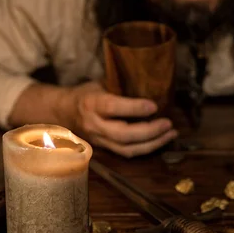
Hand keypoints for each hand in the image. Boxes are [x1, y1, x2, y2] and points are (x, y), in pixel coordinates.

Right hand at [58, 81, 177, 157]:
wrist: (62, 113)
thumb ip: (120, 85)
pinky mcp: (105, 149)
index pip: (113, 107)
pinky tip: (161, 140)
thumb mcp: (100, 83)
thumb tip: (150, 79)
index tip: (154, 105)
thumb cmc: (86, 93)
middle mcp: (95, 124)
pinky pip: (127, 153)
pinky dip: (146, 148)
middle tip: (168, 123)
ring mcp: (99, 140)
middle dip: (150, 131)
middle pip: (123, 134)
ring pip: (127, 149)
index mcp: (92, 103)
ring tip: (171, 134)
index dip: (134, 108)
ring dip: (153, 144)